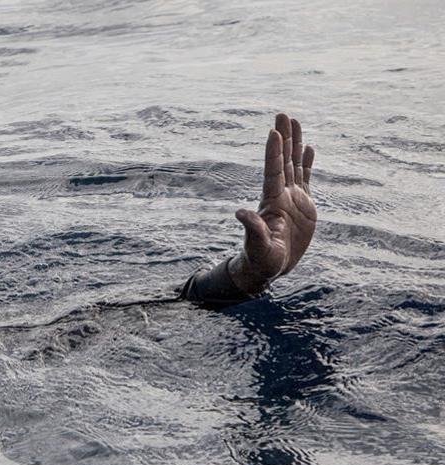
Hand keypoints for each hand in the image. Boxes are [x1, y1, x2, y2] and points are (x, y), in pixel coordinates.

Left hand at [228, 113, 316, 292]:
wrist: (269, 266)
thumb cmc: (261, 259)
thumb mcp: (258, 245)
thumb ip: (252, 229)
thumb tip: (239, 213)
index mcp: (271, 202)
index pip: (273, 171)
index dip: (273, 152)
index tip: (273, 132)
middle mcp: (281, 195)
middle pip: (283, 160)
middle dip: (284, 137)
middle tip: (283, 114)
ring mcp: (292, 198)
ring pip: (295, 164)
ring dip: (295, 143)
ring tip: (295, 122)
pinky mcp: (303, 205)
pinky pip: (306, 178)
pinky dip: (307, 162)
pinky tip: (308, 147)